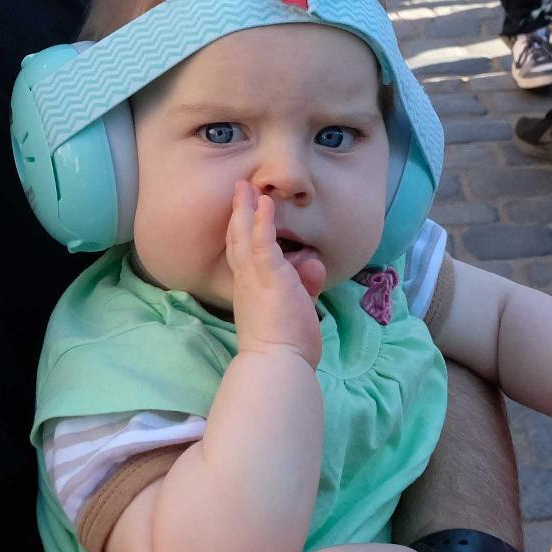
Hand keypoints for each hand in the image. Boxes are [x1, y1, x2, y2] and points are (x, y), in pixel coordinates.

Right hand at [223, 182, 323, 365]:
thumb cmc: (286, 348)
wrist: (277, 364)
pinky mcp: (269, 276)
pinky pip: (262, 243)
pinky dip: (263, 221)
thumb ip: (306, 285)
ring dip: (246, 209)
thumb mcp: (298, 309)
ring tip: (246, 186)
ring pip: (245, 236)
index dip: (242, 236)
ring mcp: (255, 278)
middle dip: (238, 214)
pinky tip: (264, 203)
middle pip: (237, 241)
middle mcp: (247, 282)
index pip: (243, 259)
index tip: (243, 217)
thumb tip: (313, 265)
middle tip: (239, 191)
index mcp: (250, 293)